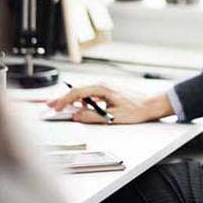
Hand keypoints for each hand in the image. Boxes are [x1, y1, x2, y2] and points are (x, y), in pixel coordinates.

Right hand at [46, 84, 173, 123]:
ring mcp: (106, 88)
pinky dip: (84, 101)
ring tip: (64, 109)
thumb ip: (92, 117)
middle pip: (78, 91)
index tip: (55, 107)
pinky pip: (92, 95)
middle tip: (51, 105)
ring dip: (74, 101)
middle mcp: (103, 86)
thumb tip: (77, 116)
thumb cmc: (136, 109)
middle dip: (64, 99)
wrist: (151, 105)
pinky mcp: (109, 92)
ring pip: (84, 93)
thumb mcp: (112, 117)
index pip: (77, 92)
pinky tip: (82, 108)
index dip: (64, 100)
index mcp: (103, 88)